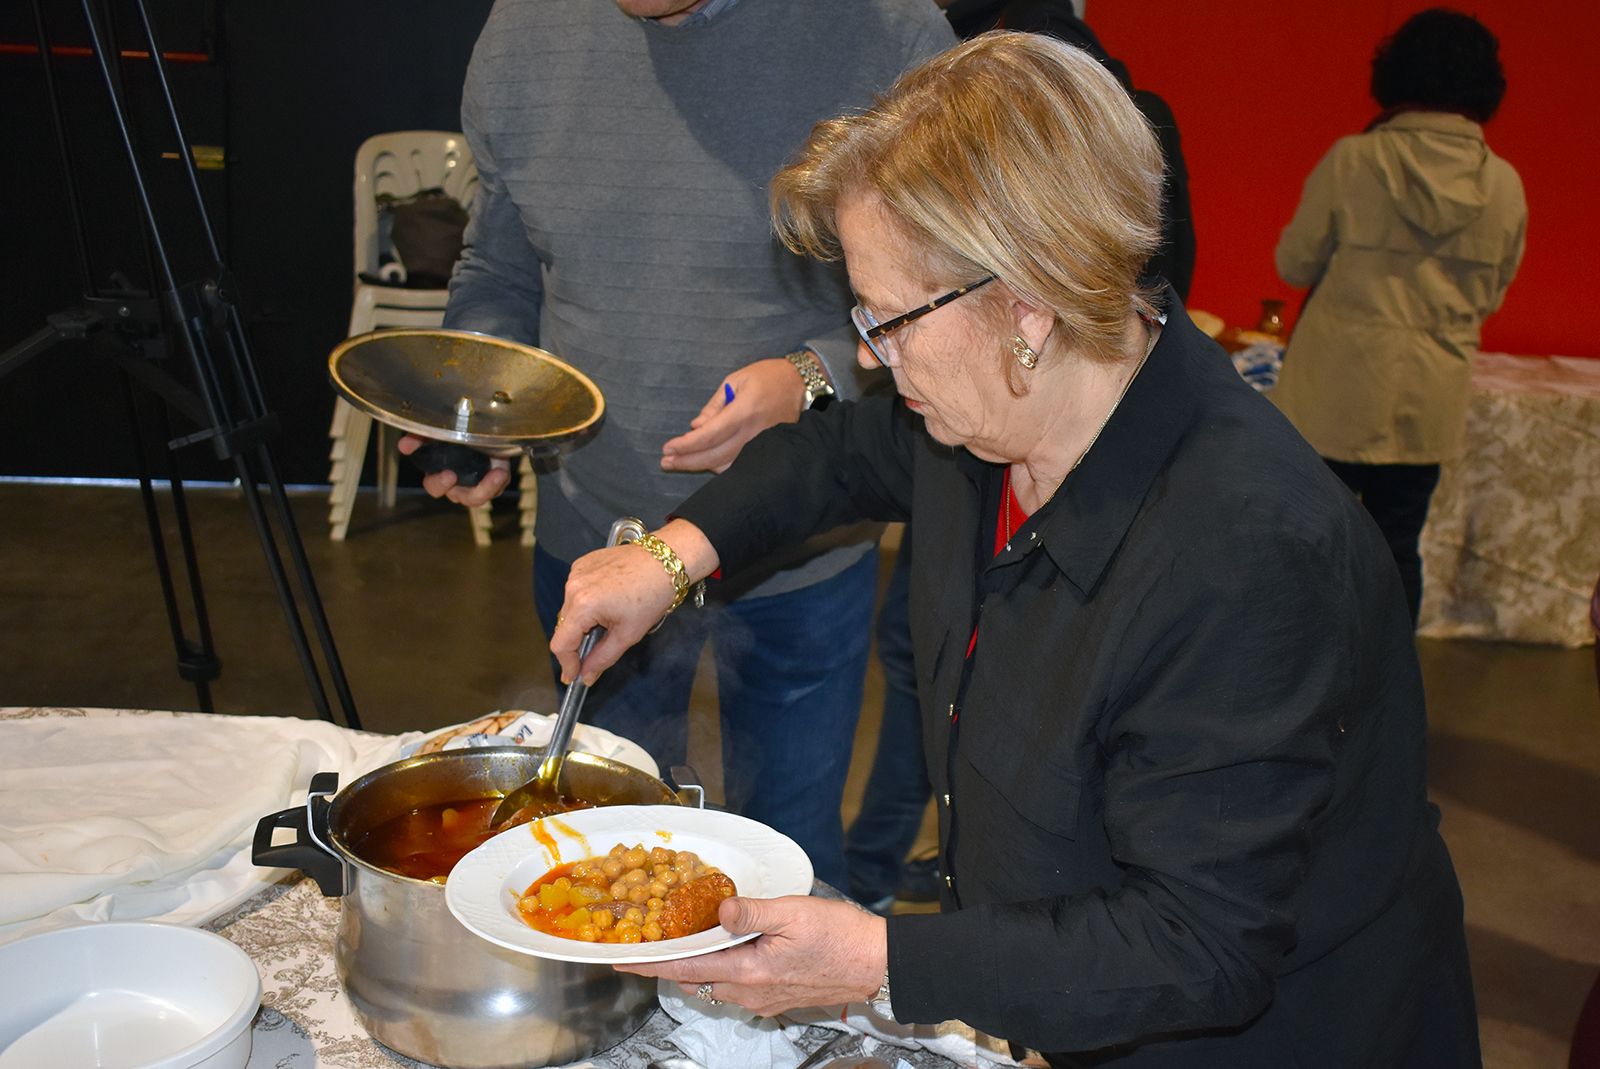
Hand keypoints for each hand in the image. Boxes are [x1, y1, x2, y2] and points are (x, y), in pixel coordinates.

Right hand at [396, 434, 510, 506]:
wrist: (479, 431)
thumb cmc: (454, 435)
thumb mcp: (435, 433)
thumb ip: (418, 438)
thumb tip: (403, 446)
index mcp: (441, 476)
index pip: (435, 487)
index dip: (440, 484)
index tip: (449, 475)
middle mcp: (458, 485)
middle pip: (460, 497)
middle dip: (467, 491)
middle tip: (478, 479)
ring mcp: (477, 485)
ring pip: (480, 497)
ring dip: (488, 488)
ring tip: (498, 475)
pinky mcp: (495, 481)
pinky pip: (498, 488)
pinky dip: (501, 481)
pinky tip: (502, 471)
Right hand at [550, 520, 718, 684]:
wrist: (667, 560)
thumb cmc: (652, 595)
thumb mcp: (628, 634)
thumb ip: (602, 658)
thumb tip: (586, 676)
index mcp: (582, 604)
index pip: (561, 643)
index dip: (567, 664)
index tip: (574, 676)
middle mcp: (573, 586)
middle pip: (564, 626)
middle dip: (576, 644)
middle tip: (593, 655)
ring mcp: (576, 572)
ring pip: (569, 609)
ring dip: (581, 622)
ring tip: (607, 623)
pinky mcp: (583, 563)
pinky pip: (576, 591)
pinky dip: (585, 603)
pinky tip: (607, 603)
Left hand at [616, 895, 885, 1017]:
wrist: (876, 963)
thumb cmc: (840, 937)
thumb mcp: (793, 912)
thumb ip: (751, 912)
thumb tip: (718, 912)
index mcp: (749, 972)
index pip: (687, 969)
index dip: (652, 964)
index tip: (623, 960)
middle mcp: (752, 993)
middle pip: (698, 981)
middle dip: (673, 964)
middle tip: (656, 942)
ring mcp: (766, 1000)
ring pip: (718, 985)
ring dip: (701, 966)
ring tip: (691, 940)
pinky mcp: (779, 998)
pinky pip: (740, 988)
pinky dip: (726, 970)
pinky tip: (734, 949)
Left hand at [660, 357, 807, 473]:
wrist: (801, 384)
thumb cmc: (767, 377)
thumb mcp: (736, 380)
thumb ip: (715, 406)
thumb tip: (696, 426)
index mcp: (744, 411)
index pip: (709, 435)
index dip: (687, 445)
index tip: (668, 448)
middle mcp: (754, 432)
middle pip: (715, 456)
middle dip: (687, 461)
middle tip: (665, 462)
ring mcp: (763, 445)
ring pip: (727, 465)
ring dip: (701, 466)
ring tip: (679, 462)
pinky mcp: (768, 451)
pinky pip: (740, 465)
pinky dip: (720, 466)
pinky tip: (705, 463)